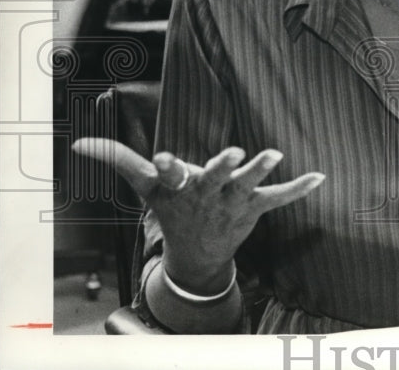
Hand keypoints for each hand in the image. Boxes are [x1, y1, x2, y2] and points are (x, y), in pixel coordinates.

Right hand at [72, 138, 324, 293]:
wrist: (197, 255)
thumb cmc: (173, 207)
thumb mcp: (145, 186)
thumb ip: (118, 160)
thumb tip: (79, 144)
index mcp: (179, 187)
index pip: (170, 176)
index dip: (169, 167)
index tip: (167, 159)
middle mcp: (207, 194)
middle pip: (213, 178)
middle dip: (222, 167)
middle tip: (234, 152)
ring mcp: (233, 202)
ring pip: (248, 185)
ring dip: (260, 170)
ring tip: (275, 153)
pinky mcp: (255, 207)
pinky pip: (280, 198)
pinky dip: (299, 188)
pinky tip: (319, 177)